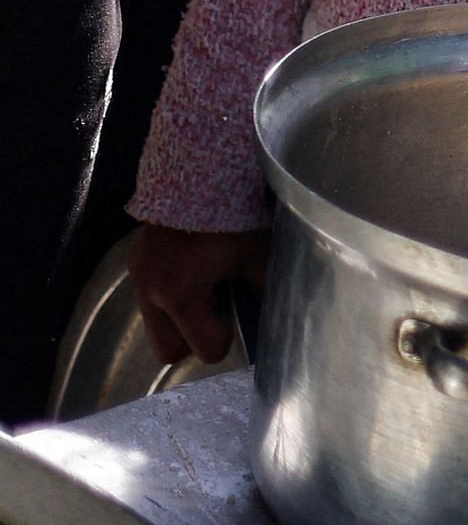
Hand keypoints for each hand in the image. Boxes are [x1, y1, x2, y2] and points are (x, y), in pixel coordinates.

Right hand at [129, 224, 268, 365]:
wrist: (199, 174)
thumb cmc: (234, 217)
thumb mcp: (258, 256)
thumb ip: (265, 293)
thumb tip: (276, 320)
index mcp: (180, 296)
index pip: (206, 349)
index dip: (227, 337)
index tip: (237, 312)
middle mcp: (151, 294)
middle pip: (168, 350)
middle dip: (194, 339)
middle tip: (218, 310)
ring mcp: (138, 279)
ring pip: (156, 325)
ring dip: (181, 317)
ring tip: (207, 286)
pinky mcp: (134, 264)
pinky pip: (150, 298)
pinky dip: (170, 296)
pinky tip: (194, 271)